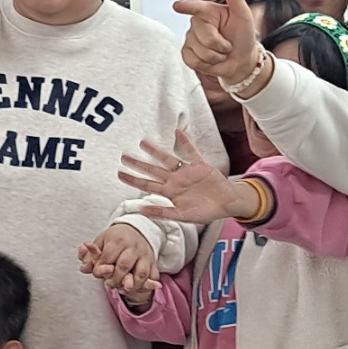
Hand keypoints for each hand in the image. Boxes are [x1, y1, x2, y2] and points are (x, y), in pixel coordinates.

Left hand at [78, 224, 160, 292]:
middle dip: (114, 279)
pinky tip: (136, 288)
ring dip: (131, 285)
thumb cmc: (115, 239)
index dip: (100, 269)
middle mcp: (133, 247)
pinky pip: (153, 277)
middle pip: (124, 266)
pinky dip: (146, 285)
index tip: (96, 273)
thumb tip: (83, 268)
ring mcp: (145, 255)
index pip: (107, 258)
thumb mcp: (101, 242)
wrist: (137, 230)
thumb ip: (89, 256)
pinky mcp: (153, 263)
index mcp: (118, 240)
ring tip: (122, 289)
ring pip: (141, 274)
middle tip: (108, 285)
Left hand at [117, 129, 254, 223]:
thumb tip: (141, 210)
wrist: (227, 204)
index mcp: (170, 192)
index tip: (120, 174)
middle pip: (153, 170)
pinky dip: (185, 142)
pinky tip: (178, 132)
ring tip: (142, 142)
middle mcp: (176, 181)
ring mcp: (187, 172)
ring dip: (155, 151)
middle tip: (123, 157)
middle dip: (138, 164)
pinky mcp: (200, 166)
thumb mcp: (182, 216)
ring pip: (167, 159)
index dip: (133, 179)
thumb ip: (162, 212)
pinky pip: (191, 152)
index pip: (147, 185)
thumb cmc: (206, 212)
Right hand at [174, 0, 260, 87]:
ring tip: (221, 52)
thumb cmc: (243, 36)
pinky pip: (193, 61)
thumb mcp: (243, 14)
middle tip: (227, 44)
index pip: (196, 7)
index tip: (178, 6)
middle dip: (220, 45)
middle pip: (204, 37)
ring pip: (199, 51)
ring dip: (215, 56)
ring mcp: (190, 39)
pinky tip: (212, 60)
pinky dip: (206, 64)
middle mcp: (197, 23)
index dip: (186, 6)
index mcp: (209, 11)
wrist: (242, 61)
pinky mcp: (187, 53)